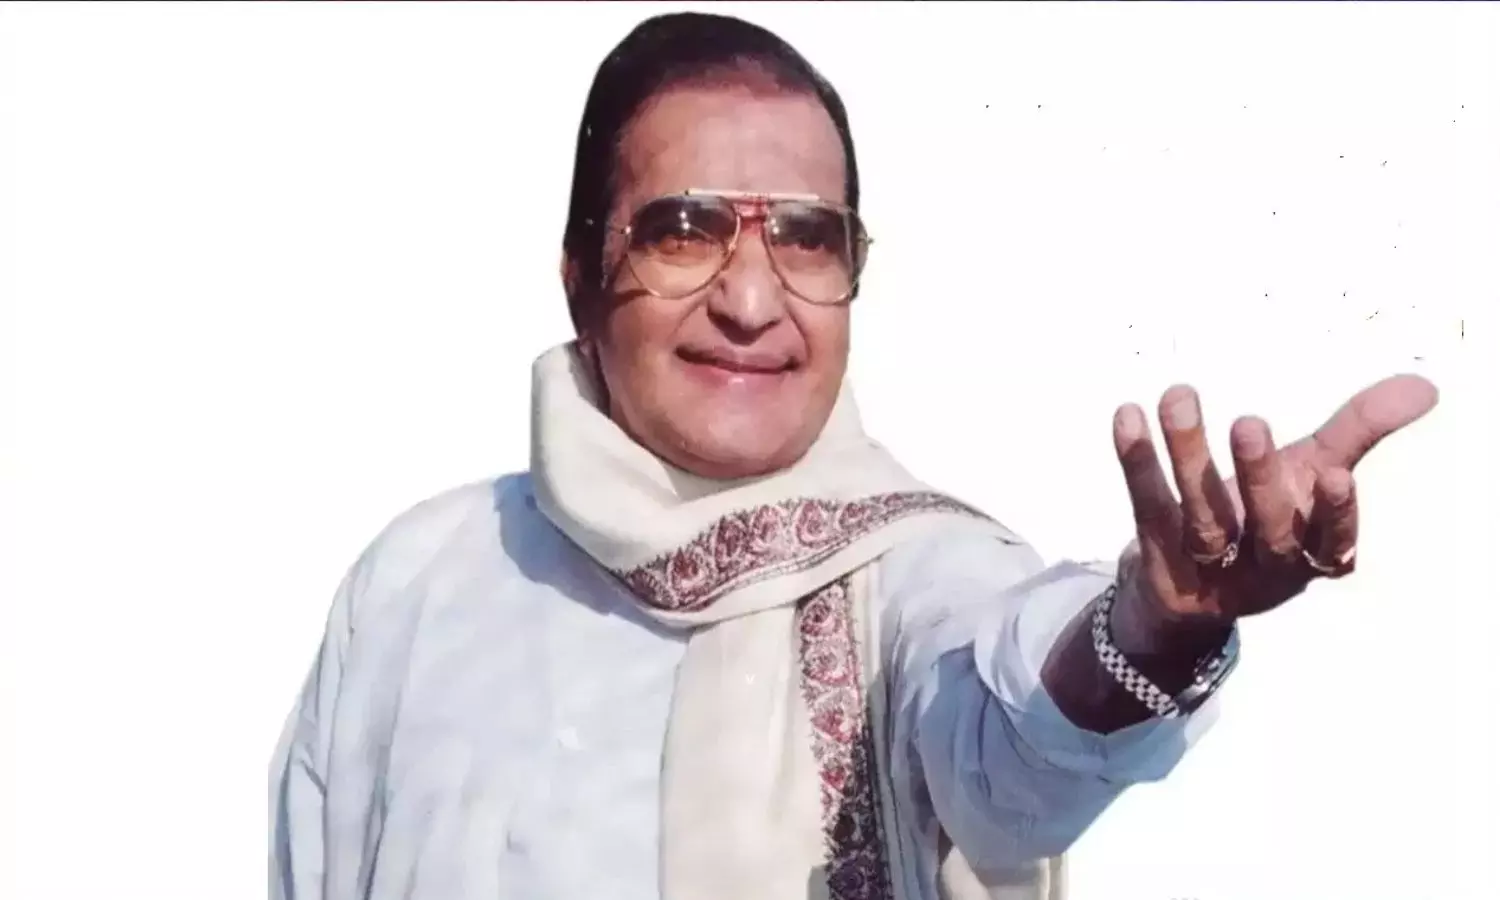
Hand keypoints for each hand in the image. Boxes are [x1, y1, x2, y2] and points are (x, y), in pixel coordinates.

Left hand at [1110, 374, 1438, 639]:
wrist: (1185, 591)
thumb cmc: (1262, 518)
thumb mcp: (1310, 474)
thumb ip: (1358, 431)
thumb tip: (1424, 386)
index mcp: (1312, 552)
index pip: (1332, 540)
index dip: (1336, 513)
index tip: (1336, 474)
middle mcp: (1264, 567)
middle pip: (1267, 527)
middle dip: (1259, 477)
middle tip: (1250, 422)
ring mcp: (1209, 571)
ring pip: (1202, 516)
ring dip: (1189, 455)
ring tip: (1180, 396)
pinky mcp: (1159, 562)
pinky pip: (1148, 507)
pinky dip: (1137, 462)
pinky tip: (1128, 415)